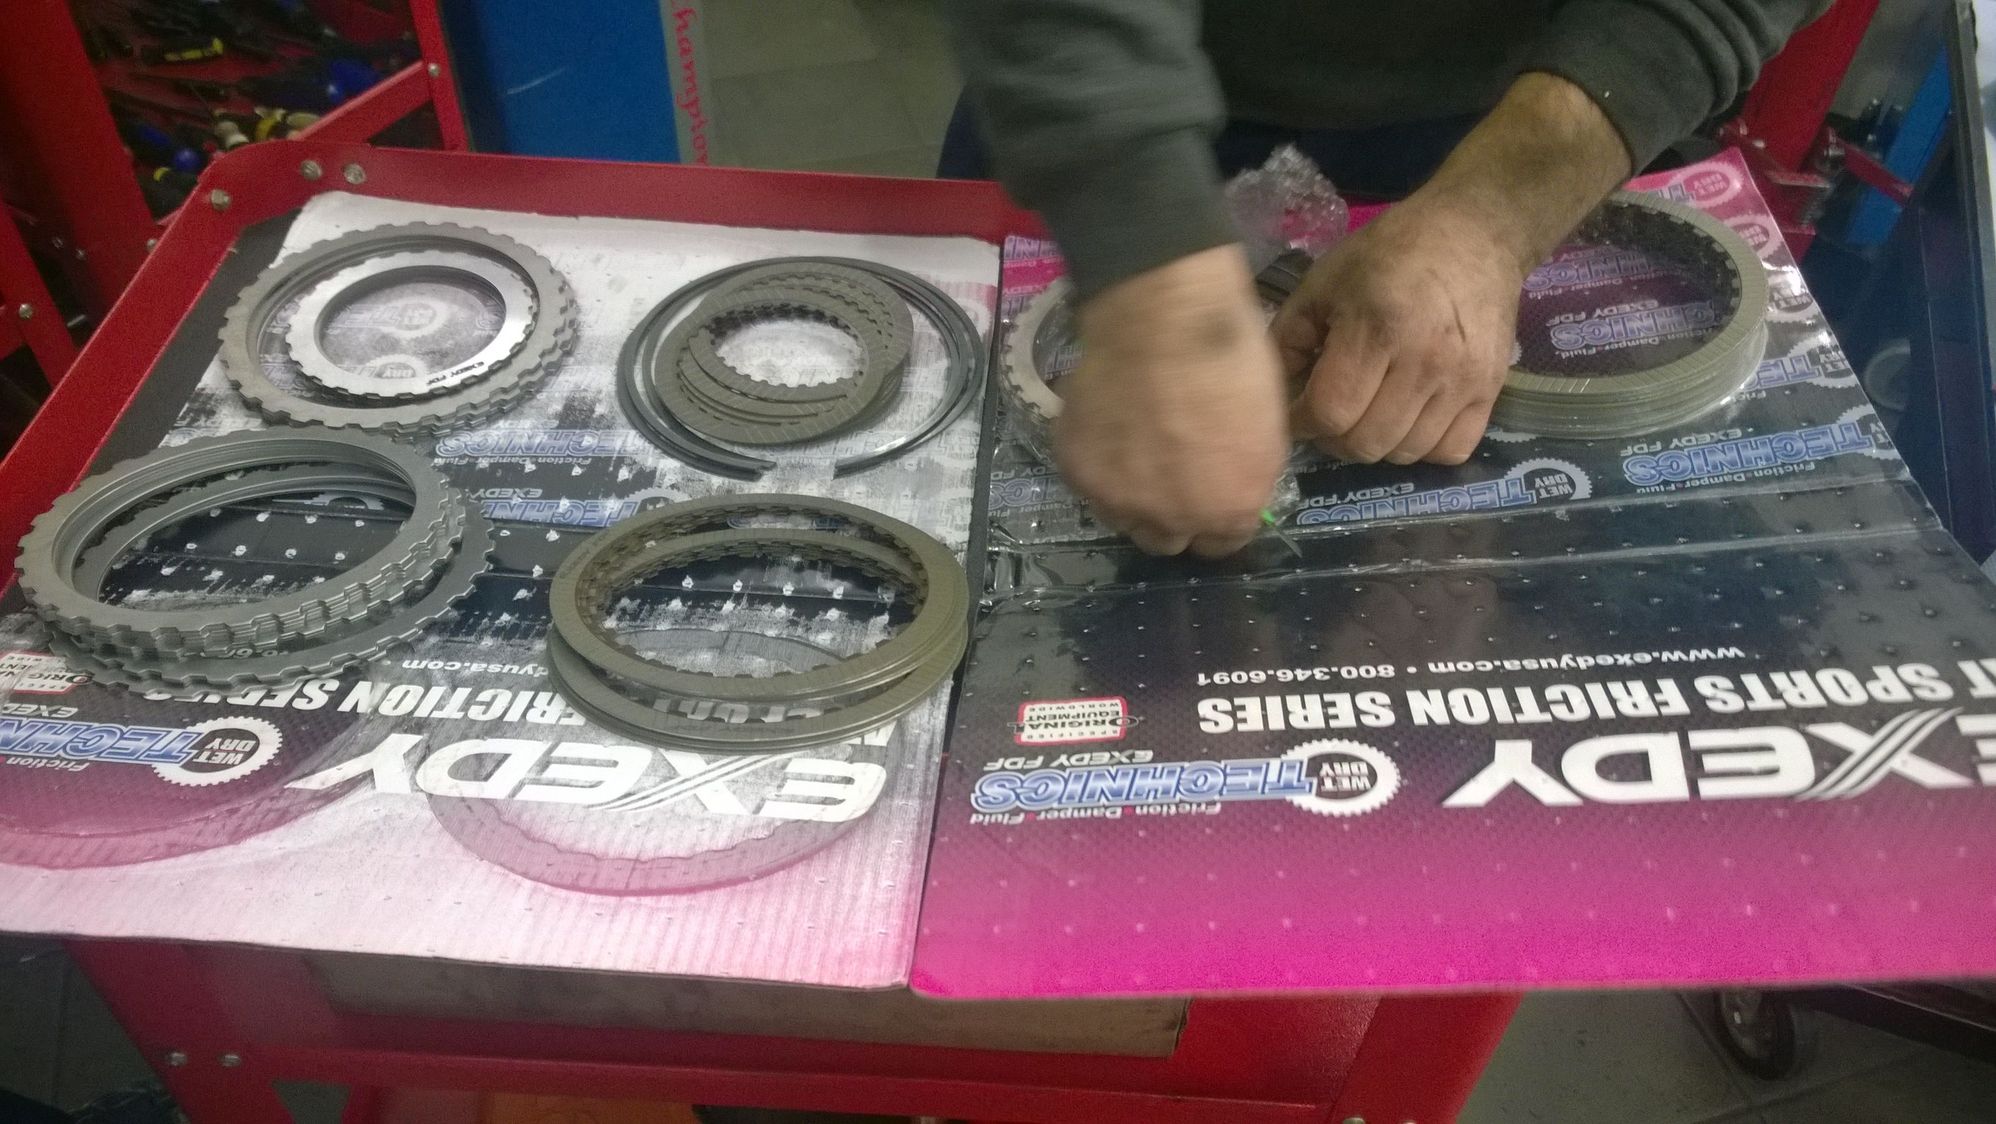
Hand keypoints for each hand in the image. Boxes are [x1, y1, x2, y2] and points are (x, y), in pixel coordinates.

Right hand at [1056, 245, 1288, 556]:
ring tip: (1134, 447)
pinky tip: (1108, 426)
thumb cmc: (1231, 360)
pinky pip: (1089, 485)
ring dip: (1130, 496)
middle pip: (1167, 542)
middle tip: (1168, 474)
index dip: (1215, 516)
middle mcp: (1173, 521)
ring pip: (1123, 519)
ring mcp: (1119, 503)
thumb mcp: (1265, 430)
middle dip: (1171, 515)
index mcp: (1229, 512)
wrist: (1162, 320)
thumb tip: (1224, 486)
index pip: (1221, 544)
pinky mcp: (1078, 474)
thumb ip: (1242, 478)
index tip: (1208, 491)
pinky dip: (1098, 464)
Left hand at [1273, 200, 1526, 464]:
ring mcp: (1462, 380)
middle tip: (1328, 416)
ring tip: (1366, 415)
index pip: (1329, 411)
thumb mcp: (1324, 282)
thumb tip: (1271, 393)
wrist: (1473, 233)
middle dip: (1334, 438)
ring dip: (1376, 444)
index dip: (1301, 422)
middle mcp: (1424, 361)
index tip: (1295, 412)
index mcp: (1376, 328)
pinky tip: (1408, 421)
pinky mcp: (1491, 389)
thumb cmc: (1389, 254)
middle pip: (1365, 442)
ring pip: (1405, 453)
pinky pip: (1451, 450)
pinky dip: (1423, 448)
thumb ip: (1287, 338)